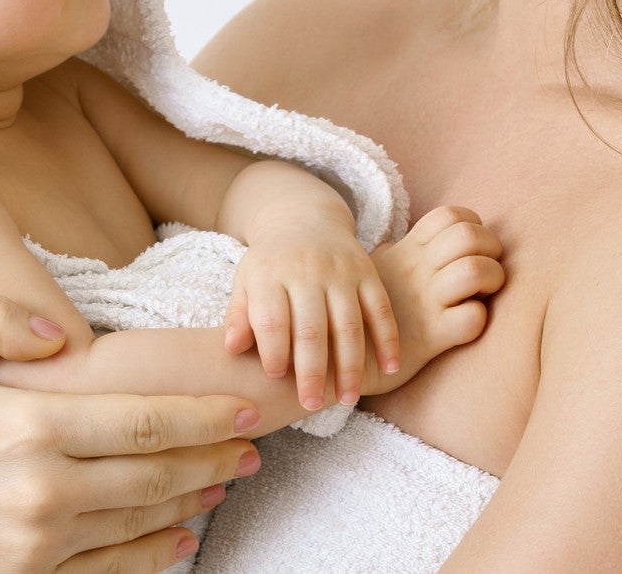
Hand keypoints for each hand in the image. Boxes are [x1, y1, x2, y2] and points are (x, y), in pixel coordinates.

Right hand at [0, 294, 262, 573]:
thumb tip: (65, 333)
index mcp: (29, 429)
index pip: (145, 420)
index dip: (206, 415)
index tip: (247, 406)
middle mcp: (43, 491)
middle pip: (158, 472)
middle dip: (216, 456)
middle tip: (255, 443)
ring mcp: (40, 546)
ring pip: (144, 519)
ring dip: (196, 498)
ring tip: (228, 477)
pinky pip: (115, 569)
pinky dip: (159, 552)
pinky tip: (185, 533)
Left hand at [223, 209, 400, 411]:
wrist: (304, 218)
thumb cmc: (271, 264)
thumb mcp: (246, 280)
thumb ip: (239, 315)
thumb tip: (232, 348)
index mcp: (270, 274)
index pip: (272, 319)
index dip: (273, 350)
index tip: (275, 376)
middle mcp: (307, 271)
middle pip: (311, 328)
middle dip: (312, 371)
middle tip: (311, 404)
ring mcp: (341, 272)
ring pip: (349, 324)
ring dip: (350, 365)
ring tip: (347, 398)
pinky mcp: (367, 272)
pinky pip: (381, 309)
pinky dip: (387, 340)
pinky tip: (389, 369)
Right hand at [359, 205, 504, 396]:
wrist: (332, 354)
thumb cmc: (358, 313)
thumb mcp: (370, 274)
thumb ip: (390, 257)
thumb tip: (395, 245)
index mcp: (407, 251)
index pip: (450, 215)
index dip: (473, 225)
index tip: (470, 249)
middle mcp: (417, 271)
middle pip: (469, 235)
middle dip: (492, 250)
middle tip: (486, 271)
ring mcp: (424, 303)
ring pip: (475, 270)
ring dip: (492, 279)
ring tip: (481, 295)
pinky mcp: (429, 338)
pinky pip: (472, 318)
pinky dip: (478, 318)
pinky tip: (465, 324)